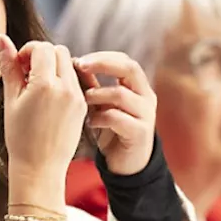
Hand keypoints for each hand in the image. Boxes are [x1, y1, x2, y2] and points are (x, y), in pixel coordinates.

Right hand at [0, 37, 87, 205]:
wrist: (40, 168)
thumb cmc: (20, 137)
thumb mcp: (11, 100)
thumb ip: (9, 67)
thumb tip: (1, 39)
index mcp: (45, 85)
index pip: (42, 48)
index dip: (27, 51)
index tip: (18, 67)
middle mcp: (66, 88)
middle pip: (59, 51)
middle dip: (42, 56)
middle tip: (27, 75)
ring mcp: (77, 97)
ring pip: (70, 64)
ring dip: (53, 67)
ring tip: (37, 88)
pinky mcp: (83, 106)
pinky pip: (75, 81)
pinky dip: (63, 81)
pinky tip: (48, 99)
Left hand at [72, 51, 156, 175]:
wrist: (126, 164)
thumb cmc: (112, 130)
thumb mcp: (101, 104)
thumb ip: (92, 85)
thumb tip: (74, 63)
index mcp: (138, 87)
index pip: (124, 60)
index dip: (102, 57)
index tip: (79, 60)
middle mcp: (146, 97)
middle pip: (129, 69)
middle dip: (103, 64)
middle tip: (80, 67)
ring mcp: (146, 115)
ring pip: (121, 94)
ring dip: (97, 94)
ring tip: (82, 102)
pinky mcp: (140, 133)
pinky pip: (118, 118)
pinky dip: (100, 117)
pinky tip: (90, 122)